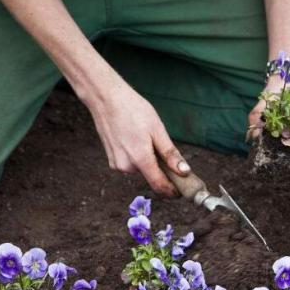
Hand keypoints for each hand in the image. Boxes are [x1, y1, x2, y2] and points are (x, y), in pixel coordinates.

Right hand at [87, 80, 189, 195]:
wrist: (105, 99)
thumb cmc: (133, 110)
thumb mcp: (157, 130)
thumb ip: (170, 154)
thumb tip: (184, 172)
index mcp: (140, 159)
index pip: (160, 185)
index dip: (173, 191)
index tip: (183, 191)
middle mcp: (126, 166)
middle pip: (151, 176)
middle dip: (163, 170)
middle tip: (168, 153)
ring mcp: (117, 164)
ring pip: (142, 169)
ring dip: (150, 162)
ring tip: (147, 139)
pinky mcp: (112, 160)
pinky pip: (131, 164)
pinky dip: (138, 157)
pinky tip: (136, 139)